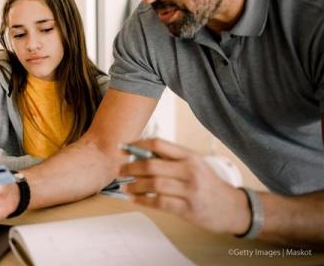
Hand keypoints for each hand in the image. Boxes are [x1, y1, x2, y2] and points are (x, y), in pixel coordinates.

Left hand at [119, 138, 250, 234]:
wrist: (232, 208)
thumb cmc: (207, 184)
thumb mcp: (194, 165)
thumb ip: (171, 159)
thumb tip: (139, 155)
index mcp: (190, 156)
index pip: (159, 144)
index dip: (137, 145)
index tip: (124, 148)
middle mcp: (190, 171)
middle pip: (153, 165)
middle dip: (131, 167)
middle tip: (120, 170)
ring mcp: (190, 190)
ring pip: (154, 184)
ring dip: (135, 185)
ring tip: (125, 186)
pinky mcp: (188, 208)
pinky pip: (160, 202)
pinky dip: (144, 200)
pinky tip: (135, 199)